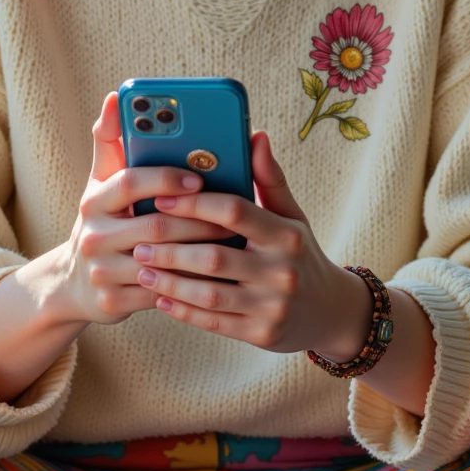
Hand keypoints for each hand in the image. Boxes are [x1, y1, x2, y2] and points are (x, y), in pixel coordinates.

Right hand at [58, 92, 243, 326]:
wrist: (74, 285)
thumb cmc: (103, 223)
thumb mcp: (101, 183)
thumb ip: (111, 141)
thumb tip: (115, 96)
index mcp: (93, 201)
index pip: (130, 182)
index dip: (166, 178)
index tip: (200, 179)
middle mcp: (92, 235)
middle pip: (155, 225)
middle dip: (198, 220)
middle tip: (235, 217)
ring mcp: (101, 272)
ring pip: (162, 262)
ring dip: (201, 252)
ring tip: (233, 242)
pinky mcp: (112, 303)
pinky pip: (161, 294)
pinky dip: (191, 285)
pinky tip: (216, 276)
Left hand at [130, 129, 371, 357]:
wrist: (331, 312)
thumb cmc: (301, 255)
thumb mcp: (293, 217)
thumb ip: (269, 179)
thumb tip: (255, 136)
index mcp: (286, 235)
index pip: (235, 212)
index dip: (194, 203)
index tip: (161, 198)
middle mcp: (281, 270)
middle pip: (214, 256)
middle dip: (171, 249)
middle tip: (139, 241)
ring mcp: (272, 306)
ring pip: (209, 293)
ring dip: (170, 281)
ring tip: (142, 269)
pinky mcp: (261, 334)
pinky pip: (213, 322)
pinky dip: (183, 310)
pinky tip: (160, 298)